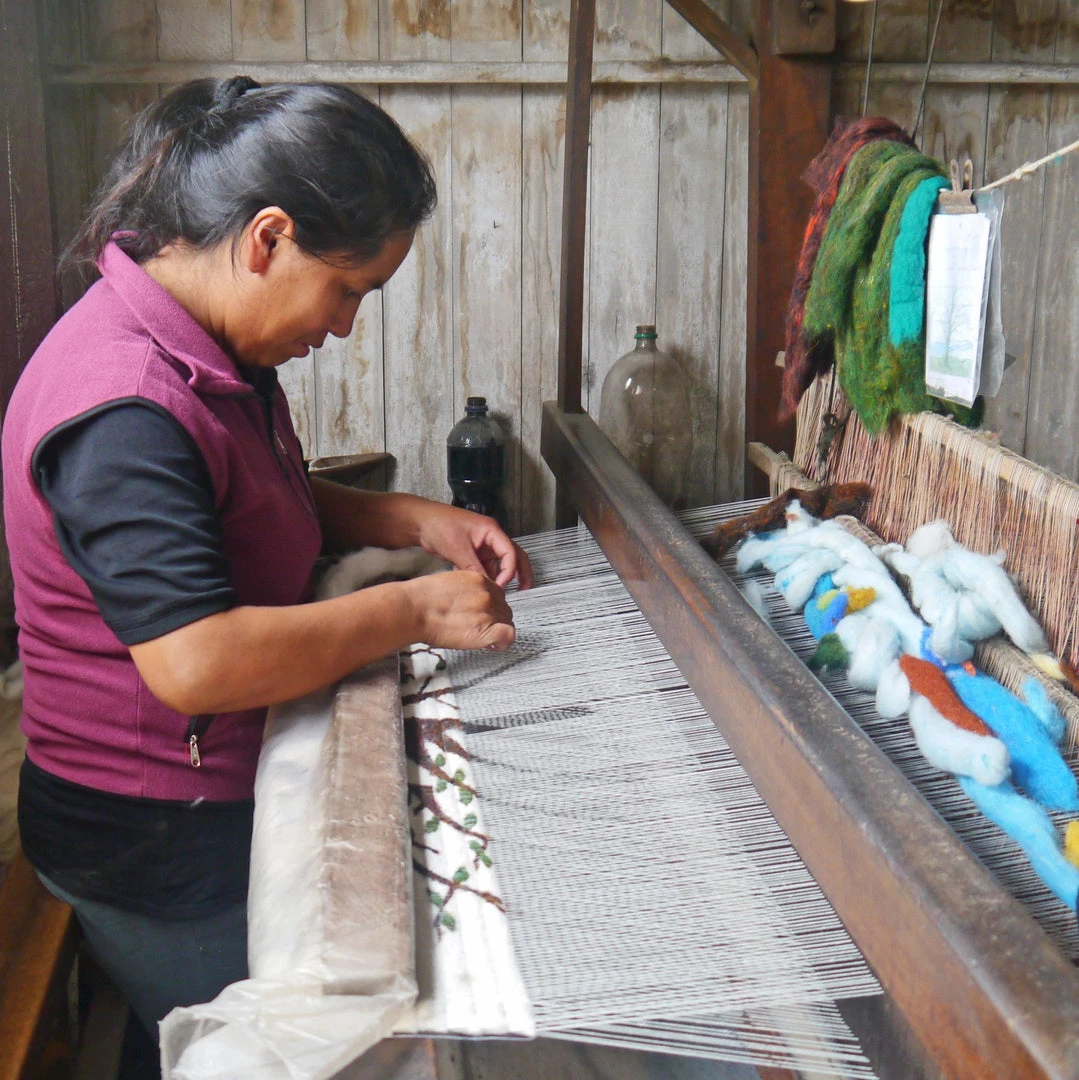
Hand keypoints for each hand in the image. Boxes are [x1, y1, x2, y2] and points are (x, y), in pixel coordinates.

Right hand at [406, 570, 515, 651]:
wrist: (414, 609)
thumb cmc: (422, 599)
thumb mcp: (448, 584)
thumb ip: (465, 590)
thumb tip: (468, 603)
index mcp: (479, 580)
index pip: (497, 594)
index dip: (491, 607)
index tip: (483, 616)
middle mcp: (487, 593)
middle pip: (504, 609)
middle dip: (495, 619)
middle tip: (479, 629)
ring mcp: (489, 611)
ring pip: (507, 622)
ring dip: (497, 630)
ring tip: (480, 637)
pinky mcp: (487, 629)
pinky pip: (508, 636)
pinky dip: (502, 643)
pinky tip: (491, 646)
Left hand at [415, 504, 533, 589]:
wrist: (419, 522)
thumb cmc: (439, 525)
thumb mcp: (458, 548)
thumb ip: (473, 568)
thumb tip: (486, 586)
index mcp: (491, 531)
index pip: (510, 552)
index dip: (509, 570)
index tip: (500, 585)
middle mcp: (490, 538)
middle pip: (512, 556)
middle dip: (520, 573)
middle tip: (525, 589)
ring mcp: (481, 546)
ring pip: (497, 565)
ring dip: (496, 578)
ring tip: (494, 594)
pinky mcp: (472, 553)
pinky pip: (483, 567)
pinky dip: (482, 577)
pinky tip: (475, 585)